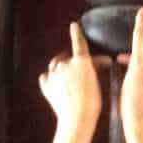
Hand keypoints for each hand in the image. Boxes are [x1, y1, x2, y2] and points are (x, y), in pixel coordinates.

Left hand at [39, 22, 104, 139]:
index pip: (79, 43)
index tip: (73, 25)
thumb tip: (92, 64)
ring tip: (67, 77)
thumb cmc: (92, 102)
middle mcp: (65, 64)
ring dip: (61, 69)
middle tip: (80, 70)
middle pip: (67, 58)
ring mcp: (54, 74)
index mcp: (81, 61)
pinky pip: (46, 77)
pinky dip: (49, 78)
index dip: (76, 33)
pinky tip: (54, 82)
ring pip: (55, 66)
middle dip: (73, 61)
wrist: (77, 117)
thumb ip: (92, 70)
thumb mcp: (97, 82)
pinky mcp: (46, 85)